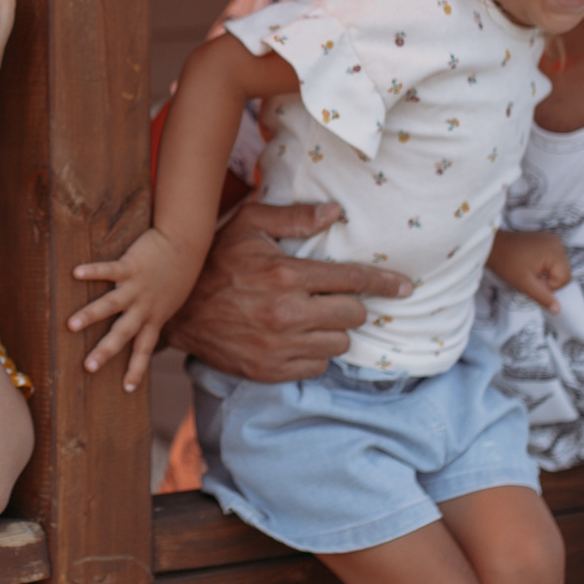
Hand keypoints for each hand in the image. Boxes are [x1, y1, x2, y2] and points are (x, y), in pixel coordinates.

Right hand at [67, 226, 197, 392]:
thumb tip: (143, 325)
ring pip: (112, 305)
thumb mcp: (169, 301)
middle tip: (87, 367)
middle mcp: (144, 307)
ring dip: (91, 315)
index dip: (136, 369)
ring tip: (71, 325)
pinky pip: (109, 269)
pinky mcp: (131, 266)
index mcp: (154, 318)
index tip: (127, 389)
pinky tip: (76, 273)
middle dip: (105, 351)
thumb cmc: (175, 274)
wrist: (185, 245)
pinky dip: (92, 271)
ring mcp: (137, 287)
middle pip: (123, 334)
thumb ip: (154, 313)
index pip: (144, 350)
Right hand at [161, 200, 412, 382]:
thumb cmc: (215, 261)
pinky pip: (317, 367)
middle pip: (353, 316)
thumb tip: (336, 212)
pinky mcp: (270, 370)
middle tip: (333, 298)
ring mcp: (279, 346)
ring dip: (333, 331)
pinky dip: (313, 354)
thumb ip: (294, 218)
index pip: (353, 280)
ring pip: (339, 344)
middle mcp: (286, 313)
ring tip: (312, 317)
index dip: (385, 283)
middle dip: (350, 305)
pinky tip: (296, 338)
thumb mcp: (248, 225)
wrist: (177, 311)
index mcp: (285, 274)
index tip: (405, 287)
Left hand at [489, 229, 571, 311]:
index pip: (564, 279)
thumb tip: (558, 310)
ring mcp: (552, 240)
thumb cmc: (506, 263)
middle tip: (529, 275)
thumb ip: (543, 297)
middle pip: (563, 272)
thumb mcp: (525, 283)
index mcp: (555, 251)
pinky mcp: (546, 240)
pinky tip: (531, 263)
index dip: (548, 285)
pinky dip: (544, 266)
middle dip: (547, 279)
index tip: (532, 280)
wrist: (492, 246)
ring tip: (528, 269)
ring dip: (546, 273)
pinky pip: (553, 260)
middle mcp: (557, 243)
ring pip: (558, 268)